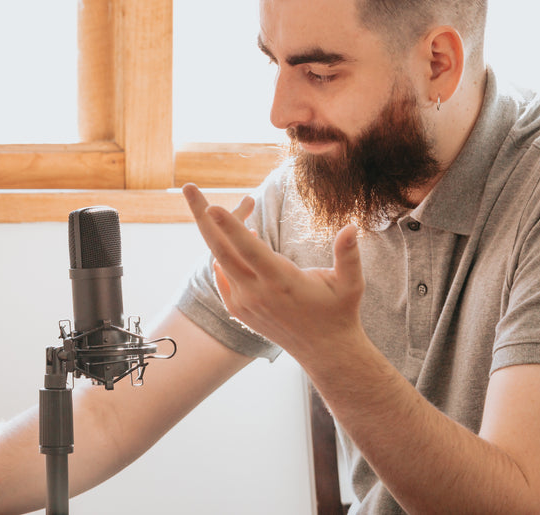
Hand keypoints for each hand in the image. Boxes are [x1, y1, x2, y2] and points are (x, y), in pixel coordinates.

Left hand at [182, 183, 365, 362]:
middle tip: (188, 188)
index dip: (229, 226)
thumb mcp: (350, 284)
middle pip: (220, 249)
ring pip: (221, 259)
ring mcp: (244, 303)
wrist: (324, 351)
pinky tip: (237, 239)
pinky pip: (222, 276)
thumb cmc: (339, 312)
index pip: (249, 249)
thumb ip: (348, 255)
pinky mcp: (239, 310)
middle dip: (202, 216)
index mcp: (281, 282)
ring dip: (220, 231)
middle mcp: (256, 292)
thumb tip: (351, 227)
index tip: (210, 206)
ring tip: (231, 207)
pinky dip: (224, 255)